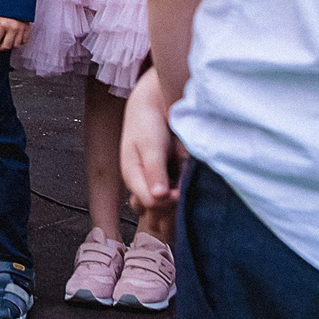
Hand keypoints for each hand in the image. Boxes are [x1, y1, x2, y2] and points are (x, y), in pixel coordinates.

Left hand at [0, 16, 29, 50]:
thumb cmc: (5, 4)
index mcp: (3, 25)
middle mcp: (12, 29)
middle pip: (6, 46)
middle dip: (0, 48)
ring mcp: (21, 29)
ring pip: (16, 45)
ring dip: (10, 46)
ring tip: (6, 43)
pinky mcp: (27, 28)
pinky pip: (24, 41)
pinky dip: (19, 42)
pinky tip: (15, 39)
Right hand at [119, 68, 183, 215]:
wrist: (153, 105)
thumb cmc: (148, 123)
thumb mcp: (150, 145)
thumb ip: (154, 170)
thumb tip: (159, 197)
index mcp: (132, 176)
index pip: (149, 204)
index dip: (167, 204)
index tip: (181, 194)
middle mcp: (141, 184)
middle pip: (153, 213)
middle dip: (169, 212)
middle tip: (183, 197)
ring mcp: (153, 184)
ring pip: (160, 213)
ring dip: (174, 211)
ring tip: (185, 197)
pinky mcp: (165, 181)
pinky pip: (171, 202)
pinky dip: (179, 202)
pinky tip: (186, 193)